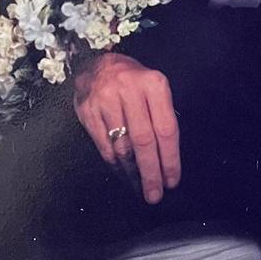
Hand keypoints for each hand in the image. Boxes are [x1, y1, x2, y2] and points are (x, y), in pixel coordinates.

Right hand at [73, 51, 179, 203]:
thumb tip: (167, 160)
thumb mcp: (153, 88)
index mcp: (153, 84)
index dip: (170, 159)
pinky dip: (115, 164)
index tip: (172, 180)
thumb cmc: (133, 82)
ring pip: (122, 146)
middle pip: (144, 141)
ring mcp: (106, 100)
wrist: (98, 64)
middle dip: (151, 172)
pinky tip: (123, 173)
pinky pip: (104, 146)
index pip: (166, 129)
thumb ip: (162, 116)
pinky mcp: (88, 111)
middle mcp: (130, 90)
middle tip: (155, 195)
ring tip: (140, 187)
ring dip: (132, 173)